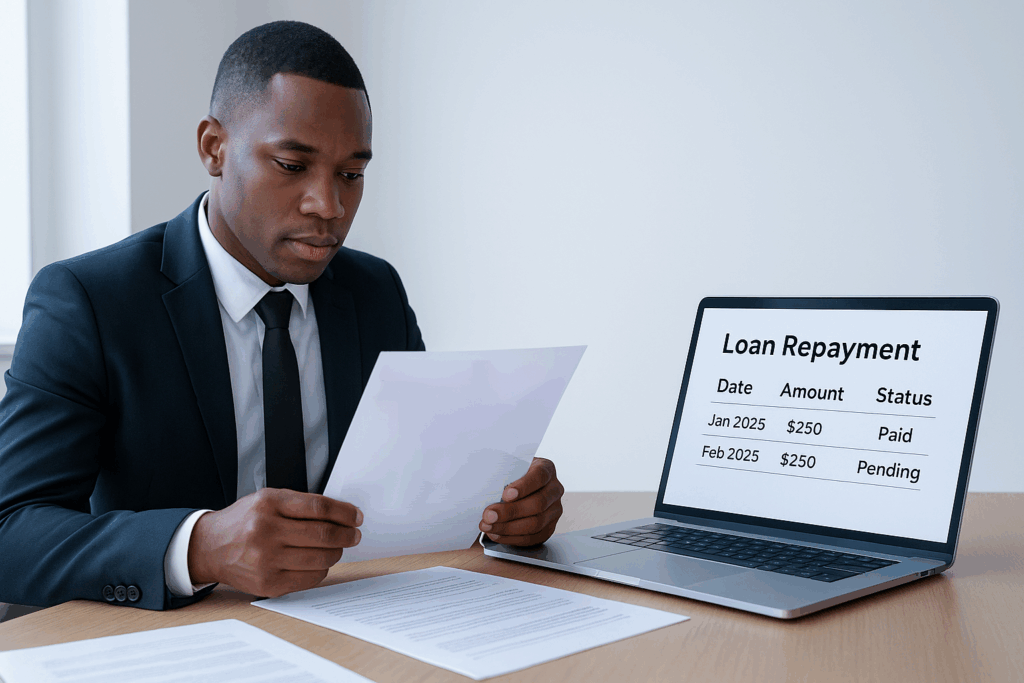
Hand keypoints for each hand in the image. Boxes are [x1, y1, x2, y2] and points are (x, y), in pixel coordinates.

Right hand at [187, 488, 361, 597]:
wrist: (209, 547)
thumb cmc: (244, 521)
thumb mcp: (267, 500)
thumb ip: (301, 505)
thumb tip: (341, 515)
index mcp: (268, 504)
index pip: (319, 507)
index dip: (344, 512)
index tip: (356, 516)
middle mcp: (265, 531)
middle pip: (323, 535)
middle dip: (346, 535)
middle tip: (354, 535)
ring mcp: (266, 560)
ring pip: (320, 559)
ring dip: (337, 553)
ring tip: (337, 548)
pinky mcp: (268, 584)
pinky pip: (309, 579)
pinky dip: (321, 570)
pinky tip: (319, 562)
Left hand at [479, 457, 563, 545]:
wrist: (519, 488)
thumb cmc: (512, 475)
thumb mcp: (509, 468)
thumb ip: (503, 475)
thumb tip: (487, 488)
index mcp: (546, 469)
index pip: (539, 476)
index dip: (523, 486)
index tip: (506, 494)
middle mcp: (554, 490)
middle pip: (538, 503)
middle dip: (510, 512)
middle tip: (489, 515)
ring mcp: (554, 510)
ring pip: (535, 523)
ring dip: (508, 527)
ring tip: (489, 526)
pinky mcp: (549, 528)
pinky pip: (532, 538)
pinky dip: (512, 538)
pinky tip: (496, 534)